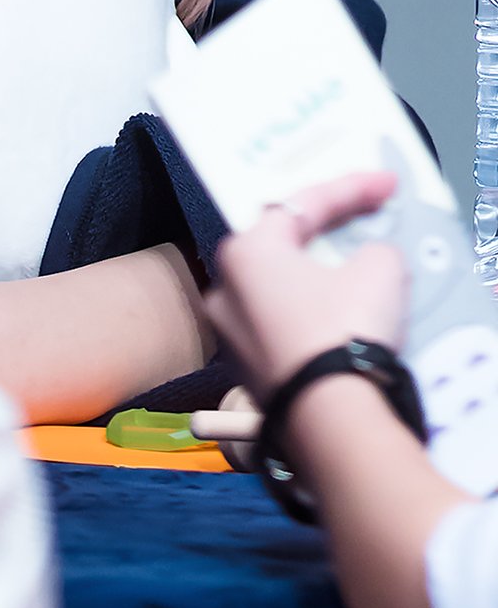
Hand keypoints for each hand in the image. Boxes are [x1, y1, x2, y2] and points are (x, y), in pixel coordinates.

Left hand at [205, 170, 409, 398]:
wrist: (332, 421)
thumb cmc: (344, 329)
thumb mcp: (379, 271)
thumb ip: (373, 251)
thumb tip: (369, 261)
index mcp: (246, 250)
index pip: (304, 206)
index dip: (351, 190)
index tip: (383, 185)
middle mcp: (224, 287)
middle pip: (281, 247)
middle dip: (323, 235)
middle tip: (359, 225)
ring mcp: (230, 335)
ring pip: (278, 292)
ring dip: (313, 281)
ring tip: (351, 277)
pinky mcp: (247, 374)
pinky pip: (282, 330)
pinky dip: (309, 321)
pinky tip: (336, 324)